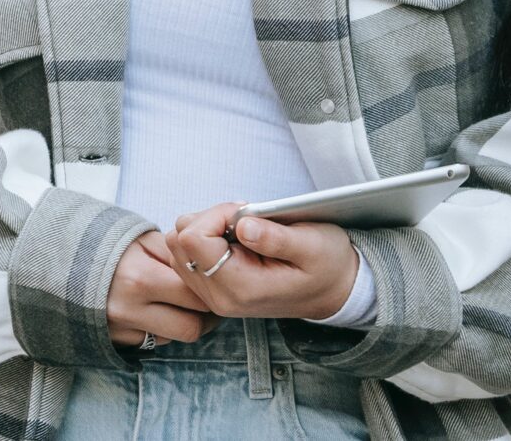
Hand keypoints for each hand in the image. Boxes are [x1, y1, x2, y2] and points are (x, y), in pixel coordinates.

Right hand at [105, 229, 217, 346]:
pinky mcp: (115, 340)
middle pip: (190, 328)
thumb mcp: (141, 238)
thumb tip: (206, 271)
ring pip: (174, 338)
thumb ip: (176, 254)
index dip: (210, 292)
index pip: (195, 297)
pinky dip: (159, 328)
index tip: (212, 285)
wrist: (59, 259)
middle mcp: (130, 309)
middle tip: (204, 301)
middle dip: (203, 316)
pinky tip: (152, 310)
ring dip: (181, 322)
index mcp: (140, 278)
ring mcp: (121, 329)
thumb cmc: (105, 244)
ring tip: (177, 303)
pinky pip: (153, 342)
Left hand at [166, 203, 357, 320]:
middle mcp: (219, 297)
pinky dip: (206, 238)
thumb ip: (276, 238)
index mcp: (241, 288)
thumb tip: (243, 227)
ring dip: (206, 227)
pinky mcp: (209, 287)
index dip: (216, 216)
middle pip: (179, 240)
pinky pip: (187, 253)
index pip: (194, 239)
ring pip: (179, 245)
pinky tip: (236, 240)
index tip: (246, 214)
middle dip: (209, 219)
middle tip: (246, 220)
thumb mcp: (313, 246)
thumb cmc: (326, 266)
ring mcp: (211, 294)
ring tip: (243, 230)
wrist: (332, 292)